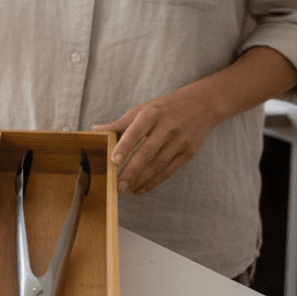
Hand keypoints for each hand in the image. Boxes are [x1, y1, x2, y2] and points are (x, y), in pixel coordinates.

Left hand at [92, 87, 218, 194]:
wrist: (200, 106)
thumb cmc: (163, 109)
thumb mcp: (142, 110)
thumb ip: (120, 123)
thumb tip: (96, 130)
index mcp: (151, 114)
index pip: (135, 132)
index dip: (124, 146)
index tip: (114, 161)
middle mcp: (167, 128)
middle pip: (146, 153)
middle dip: (131, 171)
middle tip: (117, 185)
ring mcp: (179, 141)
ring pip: (157, 165)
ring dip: (140, 180)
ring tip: (126, 190)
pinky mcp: (188, 153)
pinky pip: (169, 171)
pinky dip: (154, 182)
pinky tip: (140, 189)